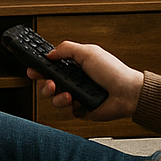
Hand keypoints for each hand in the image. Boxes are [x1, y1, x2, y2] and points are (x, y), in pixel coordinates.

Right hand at [28, 41, 143, 121]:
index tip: (32, 69)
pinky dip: (67, 106)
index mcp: (74, 66)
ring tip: (67, 94)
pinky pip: (64, 111)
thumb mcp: (88, 52)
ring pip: (53, 98)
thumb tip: (50, 53)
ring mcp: (76, 96)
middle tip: (49, 83)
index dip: (40, 69)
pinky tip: (75, 101)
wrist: (127, 93)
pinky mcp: (80, 110)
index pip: (51, 67)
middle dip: (44, 84)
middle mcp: (73, 81)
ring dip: (56, 96)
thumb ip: (66, 49)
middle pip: (47, 84)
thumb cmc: (113, 72)